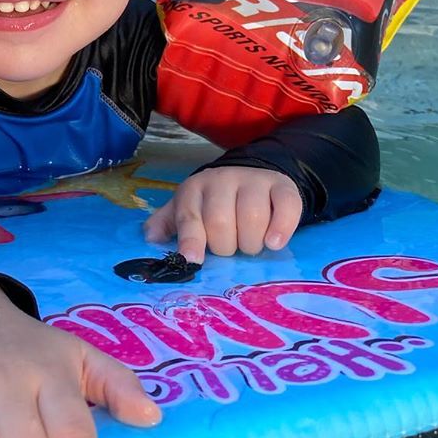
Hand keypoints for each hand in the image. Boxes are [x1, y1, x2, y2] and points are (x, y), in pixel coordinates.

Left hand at [143, 166, 302, 263]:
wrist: (250, 177)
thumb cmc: (212, 203)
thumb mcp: (187, 209)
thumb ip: (168, 224)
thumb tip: (151, 239)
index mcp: (194, 189)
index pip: (190, 216)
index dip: (191, 240)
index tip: (193, 260)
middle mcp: (222, 180)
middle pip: (221, 222)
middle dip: (225, 246)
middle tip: (230, 248)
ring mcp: (253, 181)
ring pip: (252, 217)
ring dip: (251, 242)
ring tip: (249, 244)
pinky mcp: (282, 186)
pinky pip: (286, 208)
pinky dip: (281, 229)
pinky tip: (274, 243)